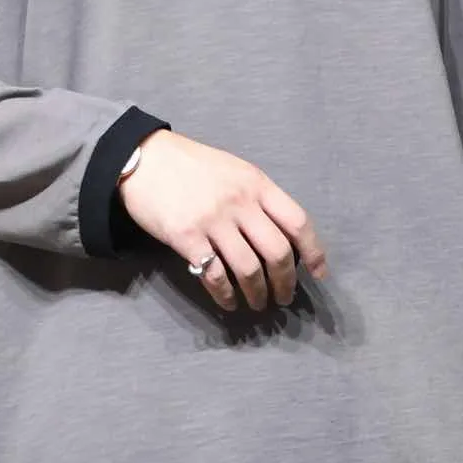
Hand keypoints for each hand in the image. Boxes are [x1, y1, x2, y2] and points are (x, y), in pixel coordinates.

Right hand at [117, 130, 327, 311]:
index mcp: (257, 184)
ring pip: (248, 270)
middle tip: (283, 297)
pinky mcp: (186, 237)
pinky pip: (214, 275)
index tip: (319, 274)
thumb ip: (258, 199)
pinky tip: (229, 302)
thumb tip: (283, 237)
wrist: (143, 159)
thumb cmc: (191, 166)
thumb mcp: (234, 171)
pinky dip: (225, 295)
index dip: (314, 252)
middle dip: (285, 283)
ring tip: (257, 304)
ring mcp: (212, 220)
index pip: (297, 222)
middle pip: (277, 253)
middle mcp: (240, 202)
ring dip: (257, 293)